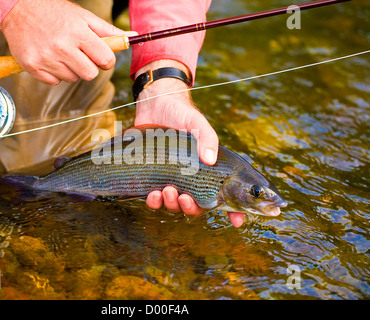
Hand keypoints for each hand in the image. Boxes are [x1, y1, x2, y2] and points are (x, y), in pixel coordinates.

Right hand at [0, 0, 126, 84]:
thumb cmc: (55, 12)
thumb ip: (107, 30)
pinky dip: (54, 73)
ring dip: (71, 69)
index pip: (105, 59)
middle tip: (80, 55)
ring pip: (72, 79)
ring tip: (61, 53)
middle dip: (89, 67)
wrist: (18, 9)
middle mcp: (62, 46)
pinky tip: (49, 58)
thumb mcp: (83, 17)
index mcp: (78, 32)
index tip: (100, 56)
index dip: (106, 60)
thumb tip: (132, 37)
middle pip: (90, 74)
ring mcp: (46, 58)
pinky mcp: (32, 66)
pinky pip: (54, 82)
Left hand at [134, 60, 243, 226]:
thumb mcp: (197, 123)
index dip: (235, 211)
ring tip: (166, 191)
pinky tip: (152, 194)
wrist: (154, 105)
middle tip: (184, 197)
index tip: (237, 221)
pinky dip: (154, 202)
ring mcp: (174, 180)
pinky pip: (157, 200)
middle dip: (192, 208)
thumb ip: (207, 138)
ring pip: (177, 206)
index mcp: (209, 169)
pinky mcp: (155, 179)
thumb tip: (210, 160)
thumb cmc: (180, 113)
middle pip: (199, 206)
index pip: (226, 195)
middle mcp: (193, 178)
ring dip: (172, 205)